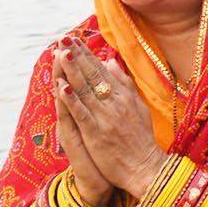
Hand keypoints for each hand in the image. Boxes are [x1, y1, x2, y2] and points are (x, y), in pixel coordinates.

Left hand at [52, 40, 163, 198]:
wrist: (146, 168)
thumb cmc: (140, 140)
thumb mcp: (138, 107)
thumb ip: (124, 84)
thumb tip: (111, 62)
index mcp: (124, 97)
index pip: (101, 71)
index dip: (86, 54)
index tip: (74, 39)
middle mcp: (115, 104)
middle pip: (92, 76)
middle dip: (77, 56)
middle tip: (64, 38)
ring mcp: (105, 118)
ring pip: (85, 91)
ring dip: (72, 71)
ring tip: (61, 53)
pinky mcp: (96, 133)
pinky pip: (81, 113)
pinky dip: (71, 100)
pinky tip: (62, 86)